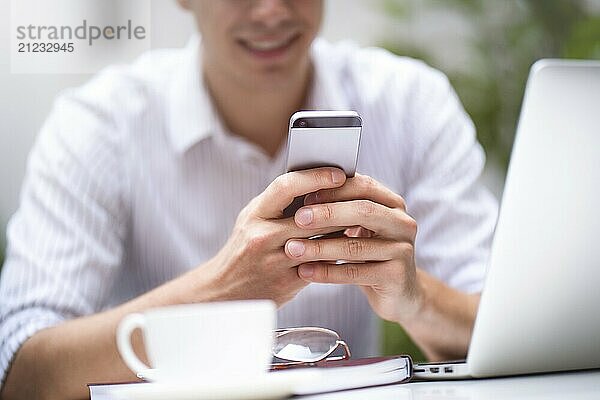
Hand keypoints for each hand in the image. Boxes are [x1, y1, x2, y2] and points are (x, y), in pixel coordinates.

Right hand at [196, 167, 348, 306]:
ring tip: (361, 221)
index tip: (339, 174)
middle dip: (341, 206)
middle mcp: (263, 237)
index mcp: (254, 215)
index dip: (316, 177)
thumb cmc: (244, 249)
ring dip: (344, 232)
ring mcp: (276, 262)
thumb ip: (278, 203)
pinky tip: (350, 248)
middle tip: (364, 197)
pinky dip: (337, 255)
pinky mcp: (288, 284)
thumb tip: (316, 183)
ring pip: (322, 242)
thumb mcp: (252, 220)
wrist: (224, 292)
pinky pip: (322, 266)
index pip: (287, 186)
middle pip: (313, 216)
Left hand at [283, 174, 421, 322]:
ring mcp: (402, 250)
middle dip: (327, 213)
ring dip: (320, 247)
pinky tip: (305, 271)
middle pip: (363, 211)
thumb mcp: (361, 229)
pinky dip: (327, 272)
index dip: (334, 189)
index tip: (304, 196)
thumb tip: (302, 192)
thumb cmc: (370, 255)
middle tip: (298, 218)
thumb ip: (342, 210)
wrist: (399, 294)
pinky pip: (355, 272)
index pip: (364, 186)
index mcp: (393, 204)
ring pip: (355, 246)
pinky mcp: (396, 277)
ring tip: (292, 248)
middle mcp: (403, 223)